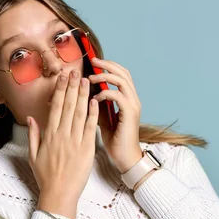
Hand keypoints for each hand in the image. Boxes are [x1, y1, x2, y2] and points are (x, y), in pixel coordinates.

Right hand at [27, 69, 99, 201]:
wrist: (59, 195)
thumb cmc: (46, 177)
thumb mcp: (33, 156)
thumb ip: (33, 135)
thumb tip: (31, 118)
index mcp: (49, 135)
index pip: (55, 107)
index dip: (59, 90)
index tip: (62, 78)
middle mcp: (62, 135)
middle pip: (68, 106)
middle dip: (72, 87)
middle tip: (75, 72)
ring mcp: (75, 141)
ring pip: (80, 113)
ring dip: (83, 95)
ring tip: (86, 81)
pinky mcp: (87, 149)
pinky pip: (90, 127)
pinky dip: (93, 113)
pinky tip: (95, 101)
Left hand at [88, 58, 143, 173]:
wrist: (125, 158)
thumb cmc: (114, 139)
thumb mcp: (103, 117)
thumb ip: (98, 103)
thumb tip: (84, 91)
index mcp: (128, 98)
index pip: (121, 74)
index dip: (108, 65)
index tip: (93, 61)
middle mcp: (133, 99)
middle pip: (124, 72)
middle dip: (107, 64)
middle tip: (92, 60)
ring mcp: (133, 106)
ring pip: (122, 81)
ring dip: (105, 76)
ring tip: (91, 77)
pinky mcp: (130, 114)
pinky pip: (118, 96)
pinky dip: (106, 93)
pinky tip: (95, 98)